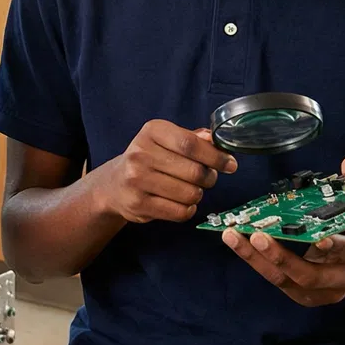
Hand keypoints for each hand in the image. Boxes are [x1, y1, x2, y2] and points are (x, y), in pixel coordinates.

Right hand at [94, 121, 236, 223]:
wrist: (114, 184)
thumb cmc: (148, 160)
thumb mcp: (166, 141)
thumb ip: (192, 138)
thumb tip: (215, 139)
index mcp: (151, 132)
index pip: (190, 144)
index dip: (215, 156)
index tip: (230, 164)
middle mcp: (140, 154)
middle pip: (194, 171)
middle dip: (209, 178)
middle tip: (207, 178)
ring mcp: (137, 180)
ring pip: (190, 194)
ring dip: (197, 195)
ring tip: (189, 190)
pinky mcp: (138, 204)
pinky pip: (180, 212)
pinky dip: (188, 210)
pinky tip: (181, 203)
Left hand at [223, 156, 344, 306]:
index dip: (336, 247)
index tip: (320, 239)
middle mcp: (341, 278)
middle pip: (309, 275)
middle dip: (281, 257)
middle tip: (257, 235)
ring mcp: (320, 291)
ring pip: (285, 280)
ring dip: (256, 259)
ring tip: (232, 236)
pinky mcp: (302, 295)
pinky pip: (275, 280)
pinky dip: (255, 262)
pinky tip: (237, 242)